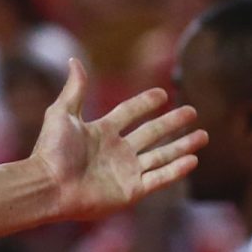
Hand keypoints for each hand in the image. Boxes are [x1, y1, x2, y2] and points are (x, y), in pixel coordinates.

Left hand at [31, 60, 205, 221]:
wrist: (48, 186)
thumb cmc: (52, 152)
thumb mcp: (62, 114)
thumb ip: (75, 89)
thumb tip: (74, 60)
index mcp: (101, 132)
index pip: (129, 113)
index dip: (145, 103)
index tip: (162, 94)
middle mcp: (116, 151)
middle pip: (151, 133)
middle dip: (172, 123)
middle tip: (192, 111)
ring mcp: (125, 172)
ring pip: (161, 156)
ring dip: (183, 145)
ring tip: (203, 136)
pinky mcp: (131, 191)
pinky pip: (159, 178)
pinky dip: (176, 169)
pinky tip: (193, 159)